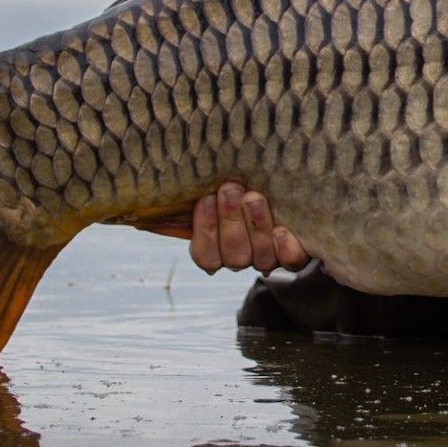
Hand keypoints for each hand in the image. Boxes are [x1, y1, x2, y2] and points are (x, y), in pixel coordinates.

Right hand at [136, 182, 310, 273]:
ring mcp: (269, 257)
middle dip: (230, 221)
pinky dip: (286, 248)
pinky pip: (292, 261)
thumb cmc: (241, 184)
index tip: (205, 200)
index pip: (205, 256)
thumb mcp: (215, 187)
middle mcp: (242, 257)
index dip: (204, 231)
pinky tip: (282, 231)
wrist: (287, 188)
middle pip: (233, 256)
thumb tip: (150, 196)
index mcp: (217, 248)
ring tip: (254, 197)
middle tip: (231, 189)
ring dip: (256, 226)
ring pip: (260, 257)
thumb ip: (192, 193)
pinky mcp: (296, 253)